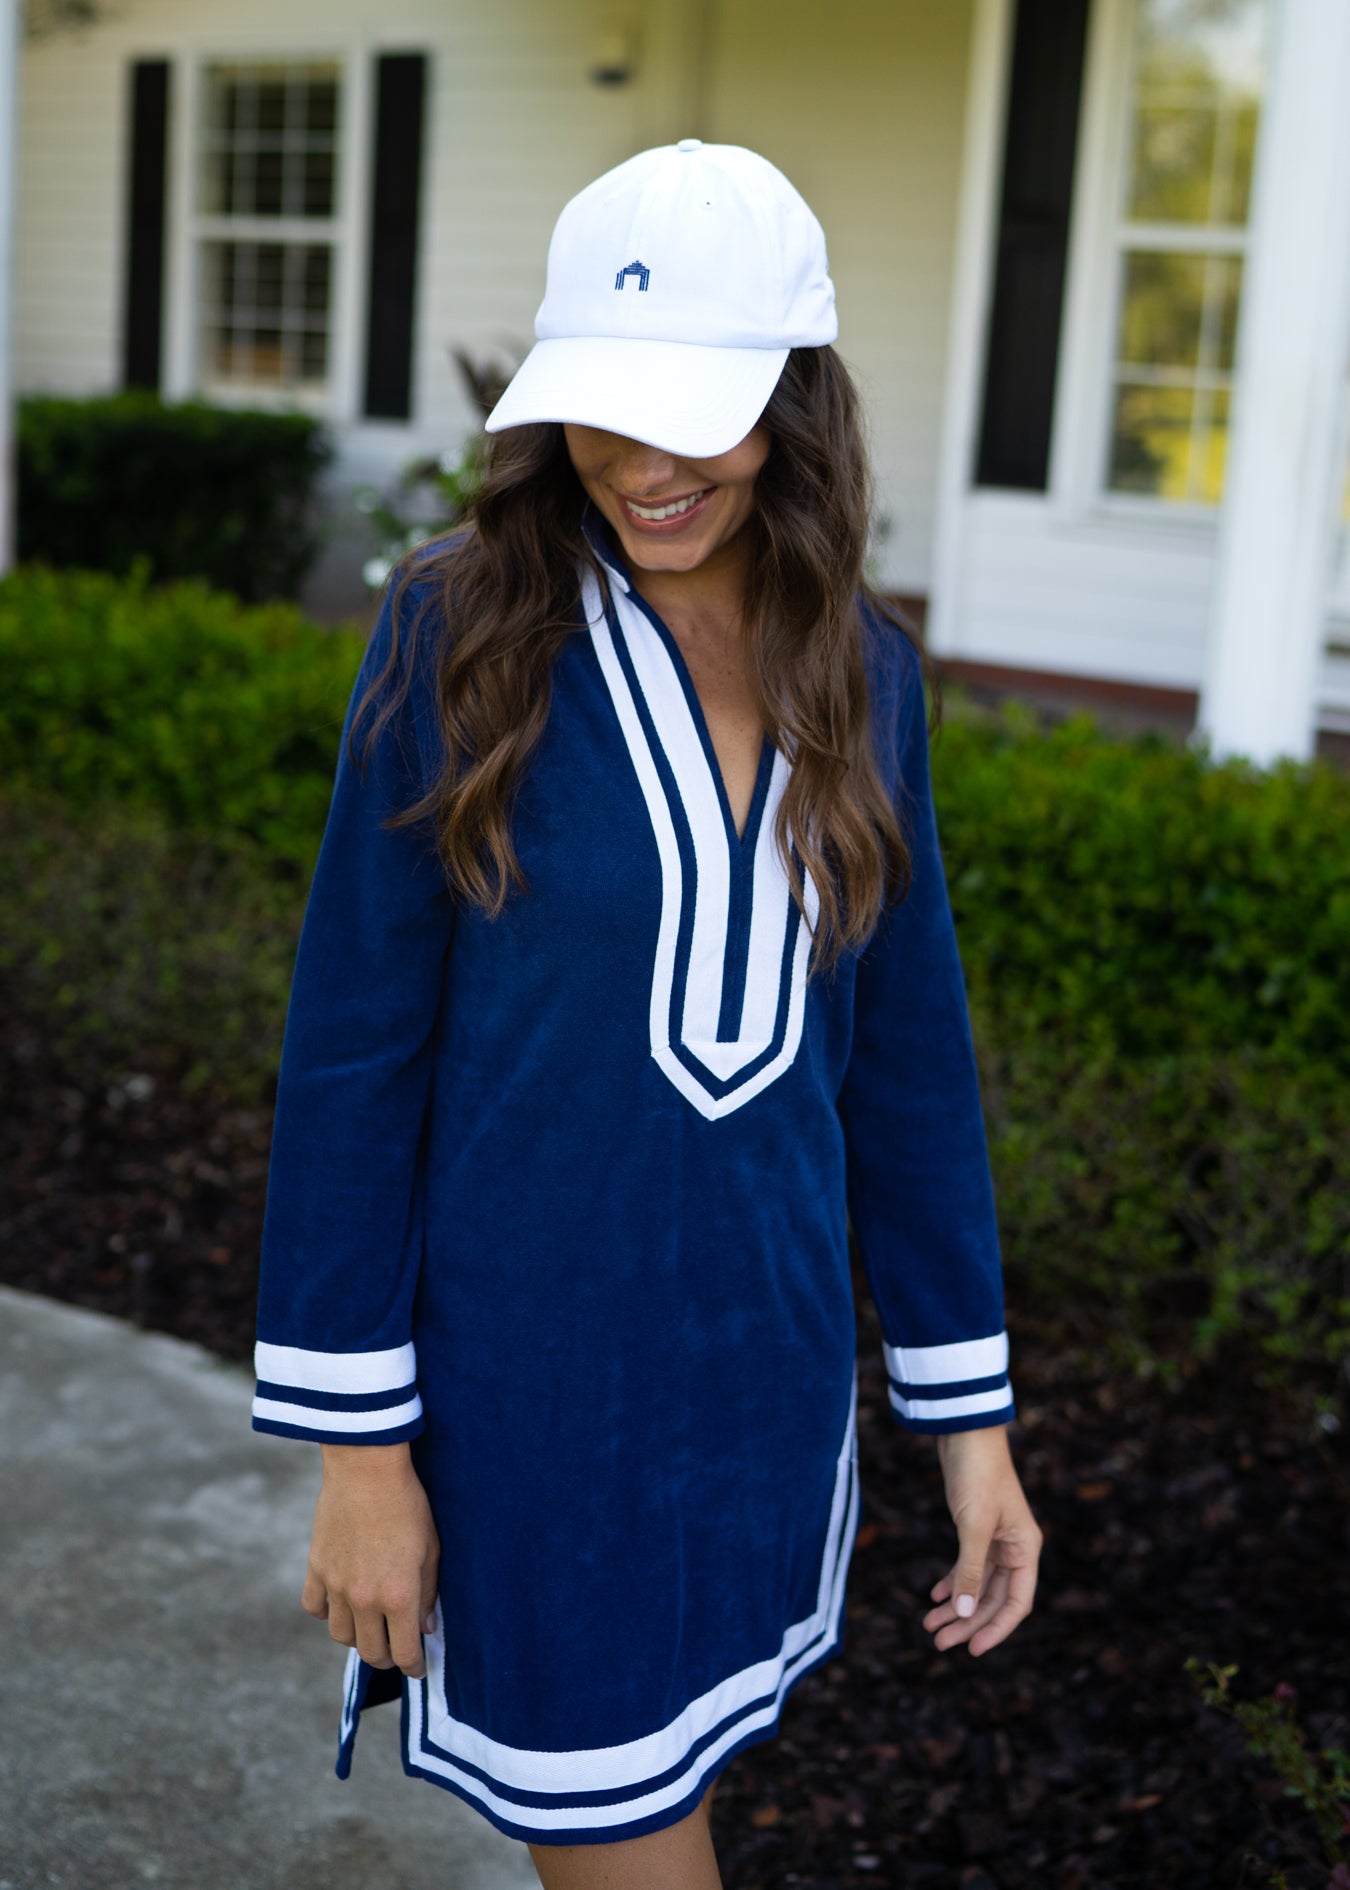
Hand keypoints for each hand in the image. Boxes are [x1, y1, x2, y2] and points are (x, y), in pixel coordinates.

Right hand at [301, 1442, 440, 1679]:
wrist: (367, 1469)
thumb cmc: (408, 1504)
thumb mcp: (431, 1548)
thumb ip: (428, 1593)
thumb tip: (426, 1628)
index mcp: (398, 1596)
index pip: (404, 1653)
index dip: (414, 1666)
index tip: (418, 1667)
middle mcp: (365, 1599)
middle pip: (371, 1652)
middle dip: (387, 1657)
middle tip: (396, 1649)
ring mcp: (336, 1586)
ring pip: (342, 1636)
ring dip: (358, 1638)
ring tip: (370, 1627)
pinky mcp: (316, 1569)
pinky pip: (316, 1609)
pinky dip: (327, 1613)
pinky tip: (340, 1603)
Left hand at [923, 1424, 1040, 1656]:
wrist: (965, 1434)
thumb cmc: (978, 1476)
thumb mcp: (974, 1527)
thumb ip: (970, 1571)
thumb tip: (965, 1614)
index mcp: (1025, 1549)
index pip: (1017, 1603)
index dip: (997, 1629)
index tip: (973, 1650)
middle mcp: (1014, 1549)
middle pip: (992, 1599)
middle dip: (967, 1622)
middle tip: (938, 1643)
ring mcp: (995, 1540)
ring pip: (977, 1585)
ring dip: (956, 1606)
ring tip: (929, 1627)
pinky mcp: (975, 1530)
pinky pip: (966, 1567)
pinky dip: (952, 1583)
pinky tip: (934, 1596)